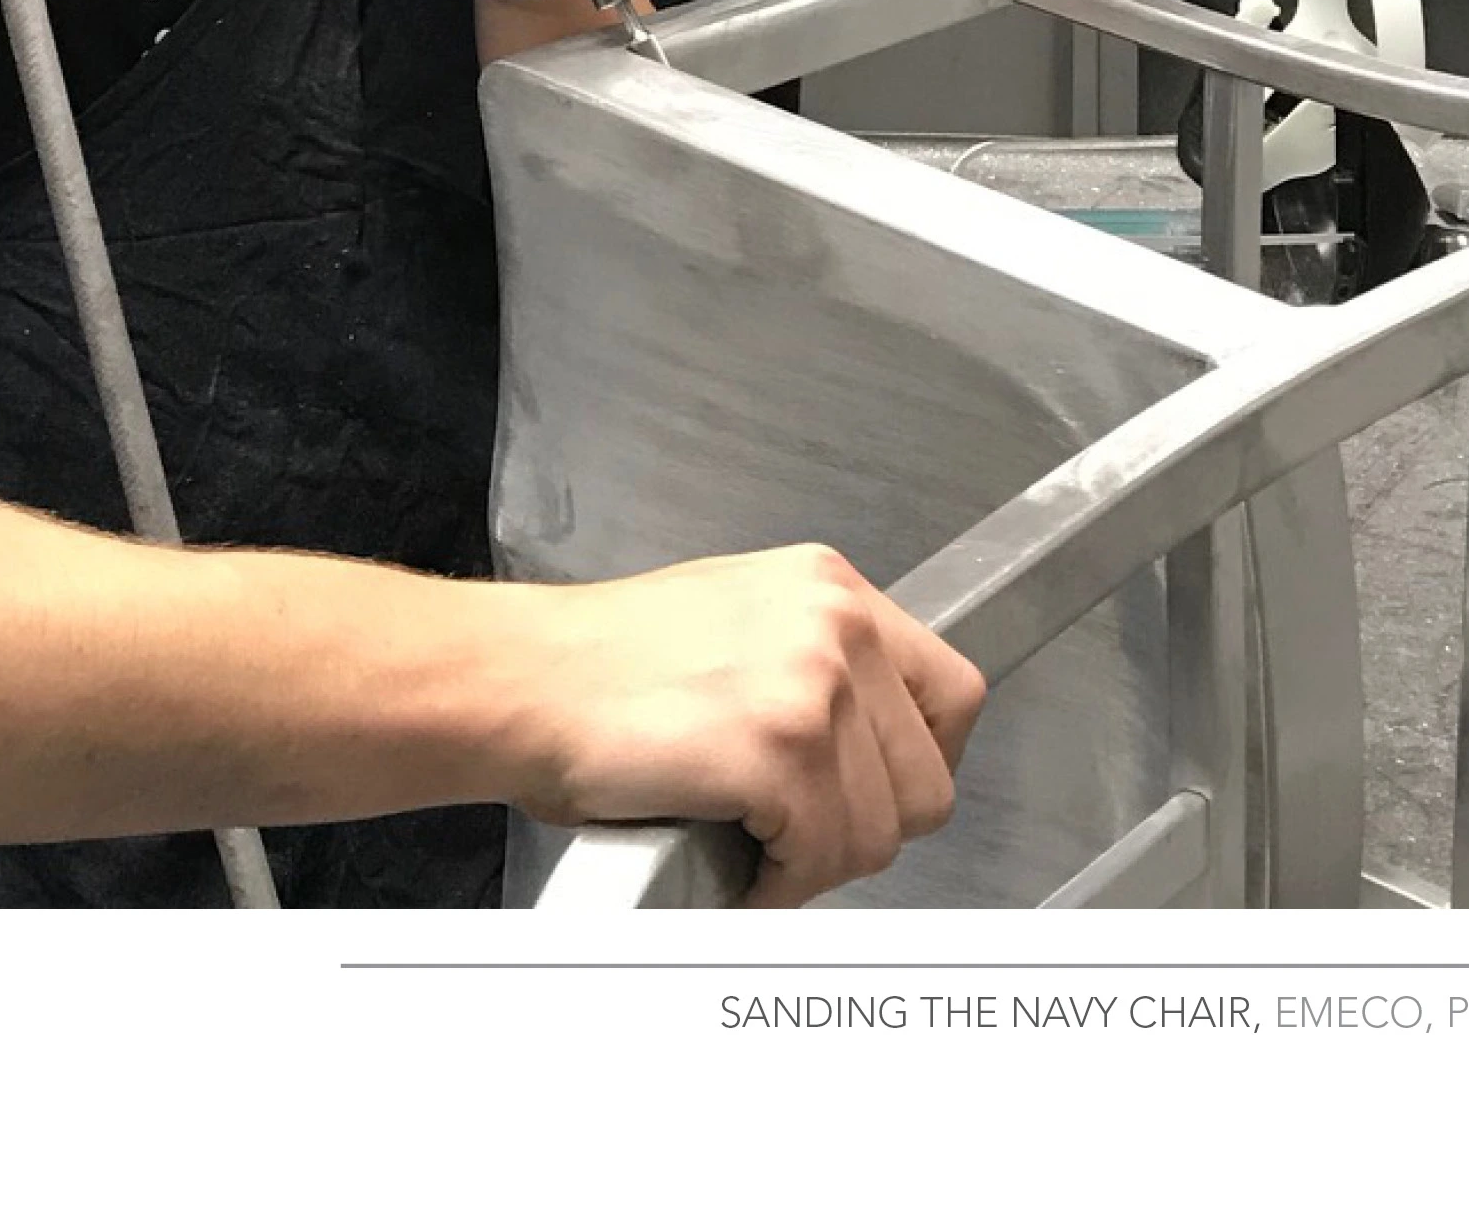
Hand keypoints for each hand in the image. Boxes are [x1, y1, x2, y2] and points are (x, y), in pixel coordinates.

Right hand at [512, 546, 985, 907]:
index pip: (952, 695)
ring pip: (877, 832)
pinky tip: (727, 855)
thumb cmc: (596, 665)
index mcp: (830, 586)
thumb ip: (813, 663)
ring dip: (813, 862)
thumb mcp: (734, 621)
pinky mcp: (778, 749)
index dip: (919, 765)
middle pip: (927, 780)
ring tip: (747, 843)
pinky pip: (819, 856)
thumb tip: (866, 748)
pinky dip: (777, 882)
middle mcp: (836, 623)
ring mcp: (812, 683)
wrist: (515, 680)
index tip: (875, 795)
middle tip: (792, 834)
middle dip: (862, 829)